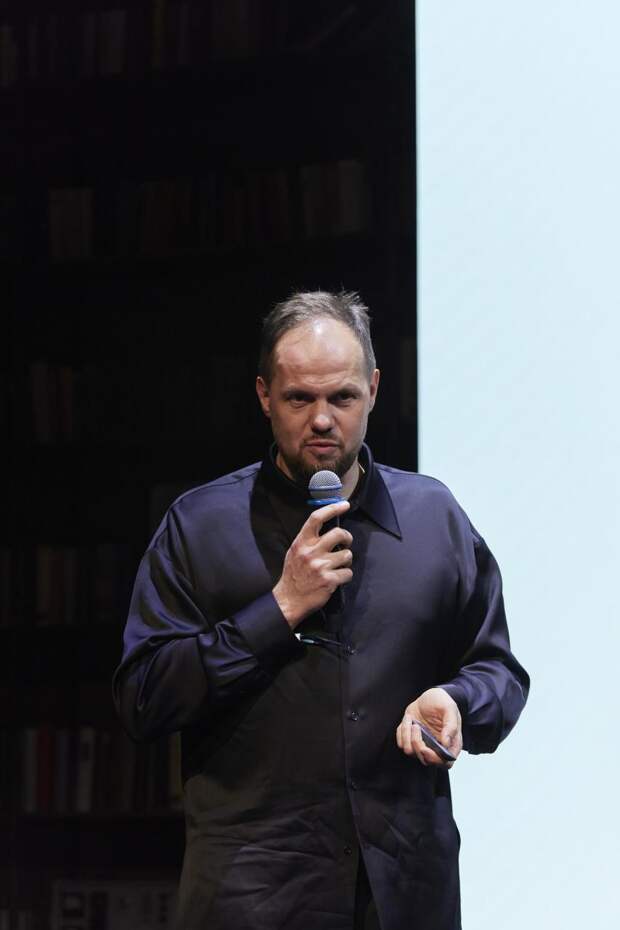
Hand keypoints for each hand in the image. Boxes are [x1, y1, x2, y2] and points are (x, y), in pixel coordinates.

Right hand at [273, 500, 352, 627]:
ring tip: (338, 566)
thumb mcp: (294, 552)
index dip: (332, 508)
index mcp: (301, 542)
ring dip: (346, 561)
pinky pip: (348, 573)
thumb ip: (308, 541)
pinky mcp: (329, 580)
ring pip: (347, 555)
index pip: (317, 518)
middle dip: (347, 537)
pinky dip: (345, 576)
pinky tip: (336, 579)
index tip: (344, 505)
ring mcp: (321, 566)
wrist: (288, 600)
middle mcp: (311, 552)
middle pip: (339, 534)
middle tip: (346, 543)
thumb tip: (326, 529)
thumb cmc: (293, 575)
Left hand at [396, 687, 462, 767]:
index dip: (434, 759)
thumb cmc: (442, 702)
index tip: (424, 748)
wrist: (430, 695)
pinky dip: (401, 732)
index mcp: (451, 743)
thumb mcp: (450, 708)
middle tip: (416, 727)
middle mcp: (437, 747)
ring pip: (411, 752)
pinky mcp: (411, 739)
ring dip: (407, 735)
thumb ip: (451, 726)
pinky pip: (401, 743)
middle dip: (417, 744)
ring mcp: (424, 744)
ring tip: (411, 720)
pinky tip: (408, 720)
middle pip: (425, 760)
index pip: (445, 763)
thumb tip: (446, 743)